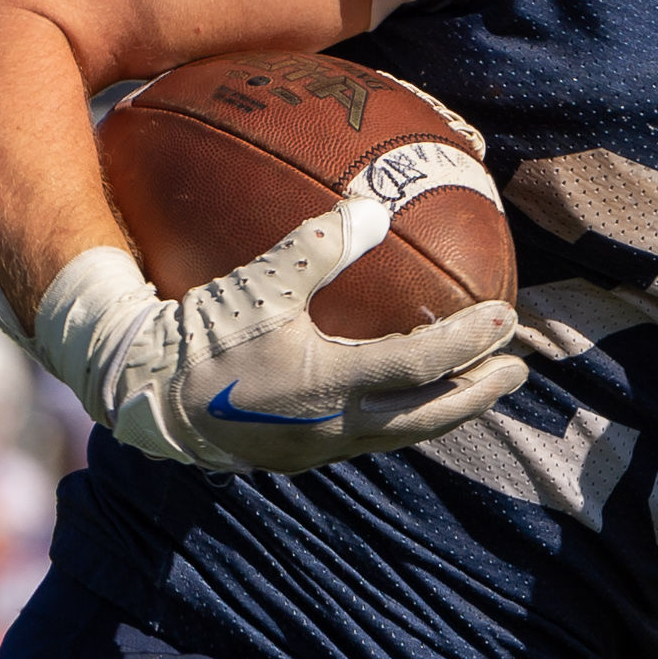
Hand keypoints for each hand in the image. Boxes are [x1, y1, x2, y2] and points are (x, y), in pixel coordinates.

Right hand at [35, 195, 526, 474]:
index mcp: (328, 387)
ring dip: (444, 409)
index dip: (467, 343)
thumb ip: (315, 247)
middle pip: (426, 418)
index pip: (419, 367)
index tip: (508, 320)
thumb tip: (373, 205)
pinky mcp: (298, 453)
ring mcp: (316, 447)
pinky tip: (405, 395)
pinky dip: (400, 415)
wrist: (139, 397)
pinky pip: (367, 435)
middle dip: (477, 394)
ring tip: (475, 386)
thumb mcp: (255, 284)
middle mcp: (332, 428)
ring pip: (400, 434)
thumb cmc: (195, 334)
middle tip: (518, 370)